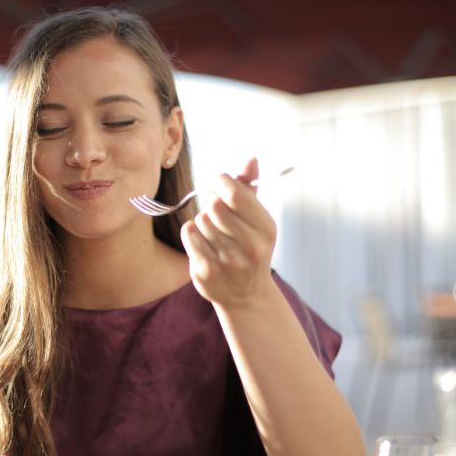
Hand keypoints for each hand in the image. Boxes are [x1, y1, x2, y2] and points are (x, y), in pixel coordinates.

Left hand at [181, 157, 276, 307]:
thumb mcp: (257, 219)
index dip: (222, 182)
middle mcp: (250, 247)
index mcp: (266, 229)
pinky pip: (189, 234)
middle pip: (214, 206)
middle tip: (217, 212)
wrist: (246, 295)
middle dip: (212, 203)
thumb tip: (251, 159)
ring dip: (203, 221)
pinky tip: (203, 242)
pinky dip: (192, 233)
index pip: (235, 194)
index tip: (221, 184)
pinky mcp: (206, 271)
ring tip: (214, 233)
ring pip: (200, 219)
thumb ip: (250, 188)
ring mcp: (227, 261)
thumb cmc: (250, 248)